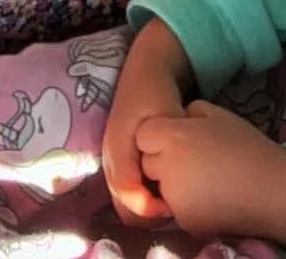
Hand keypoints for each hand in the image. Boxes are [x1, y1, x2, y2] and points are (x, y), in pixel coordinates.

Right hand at [102, 19, 193, 225]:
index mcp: (118, 150)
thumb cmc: (155, 91)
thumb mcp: (165, 115)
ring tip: (172, 198)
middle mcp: (110, 161)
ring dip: (148, 207)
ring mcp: (113, 163)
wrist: (144, 72)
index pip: (128, 196)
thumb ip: (167, 144)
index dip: (152, 208)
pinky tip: (166, 187)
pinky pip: (130, 193)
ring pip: (125, 204)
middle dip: (149, 214)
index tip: (174, 204)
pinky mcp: (121, 163)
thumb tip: (172, 174)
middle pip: (124, 208)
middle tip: (175, 205)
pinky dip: (147, 198)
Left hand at [135, 100, 285, 248]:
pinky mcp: (183, 222)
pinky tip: (211, 198)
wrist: (273, 190)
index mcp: (174, 138)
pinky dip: (188, 204)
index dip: (160, 135)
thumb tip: (180, 117)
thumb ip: (192, 111)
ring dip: (173, 184)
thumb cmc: (247, 146)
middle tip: (193, 160)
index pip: (145, 135)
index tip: (179, 139)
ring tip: (205, 179)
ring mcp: (174, 198)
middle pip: (148, 163)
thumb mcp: (220, 115)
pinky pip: (176, 208)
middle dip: (163, 161)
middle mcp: (167, 168)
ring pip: (161, 188)